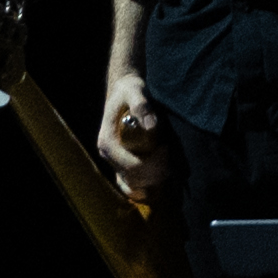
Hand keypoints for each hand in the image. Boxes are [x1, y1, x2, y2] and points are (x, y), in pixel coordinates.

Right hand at [94, 71, 161, 207]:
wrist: (124, 92)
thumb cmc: (130, 92)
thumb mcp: (136, 92)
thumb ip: (142, 107)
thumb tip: (151, 126)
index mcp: (107, 142)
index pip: (132, 165)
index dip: (152, 163)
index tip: (165, 148)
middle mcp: (108, 155)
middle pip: (133, 178)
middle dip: (154, 173)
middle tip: (169, 156)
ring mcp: (114, 162)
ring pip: (131, 185)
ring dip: (151, 181)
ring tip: (166, 167)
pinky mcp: (121, 164)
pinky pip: (130, 184)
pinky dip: (144, 186)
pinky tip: (159, 179)